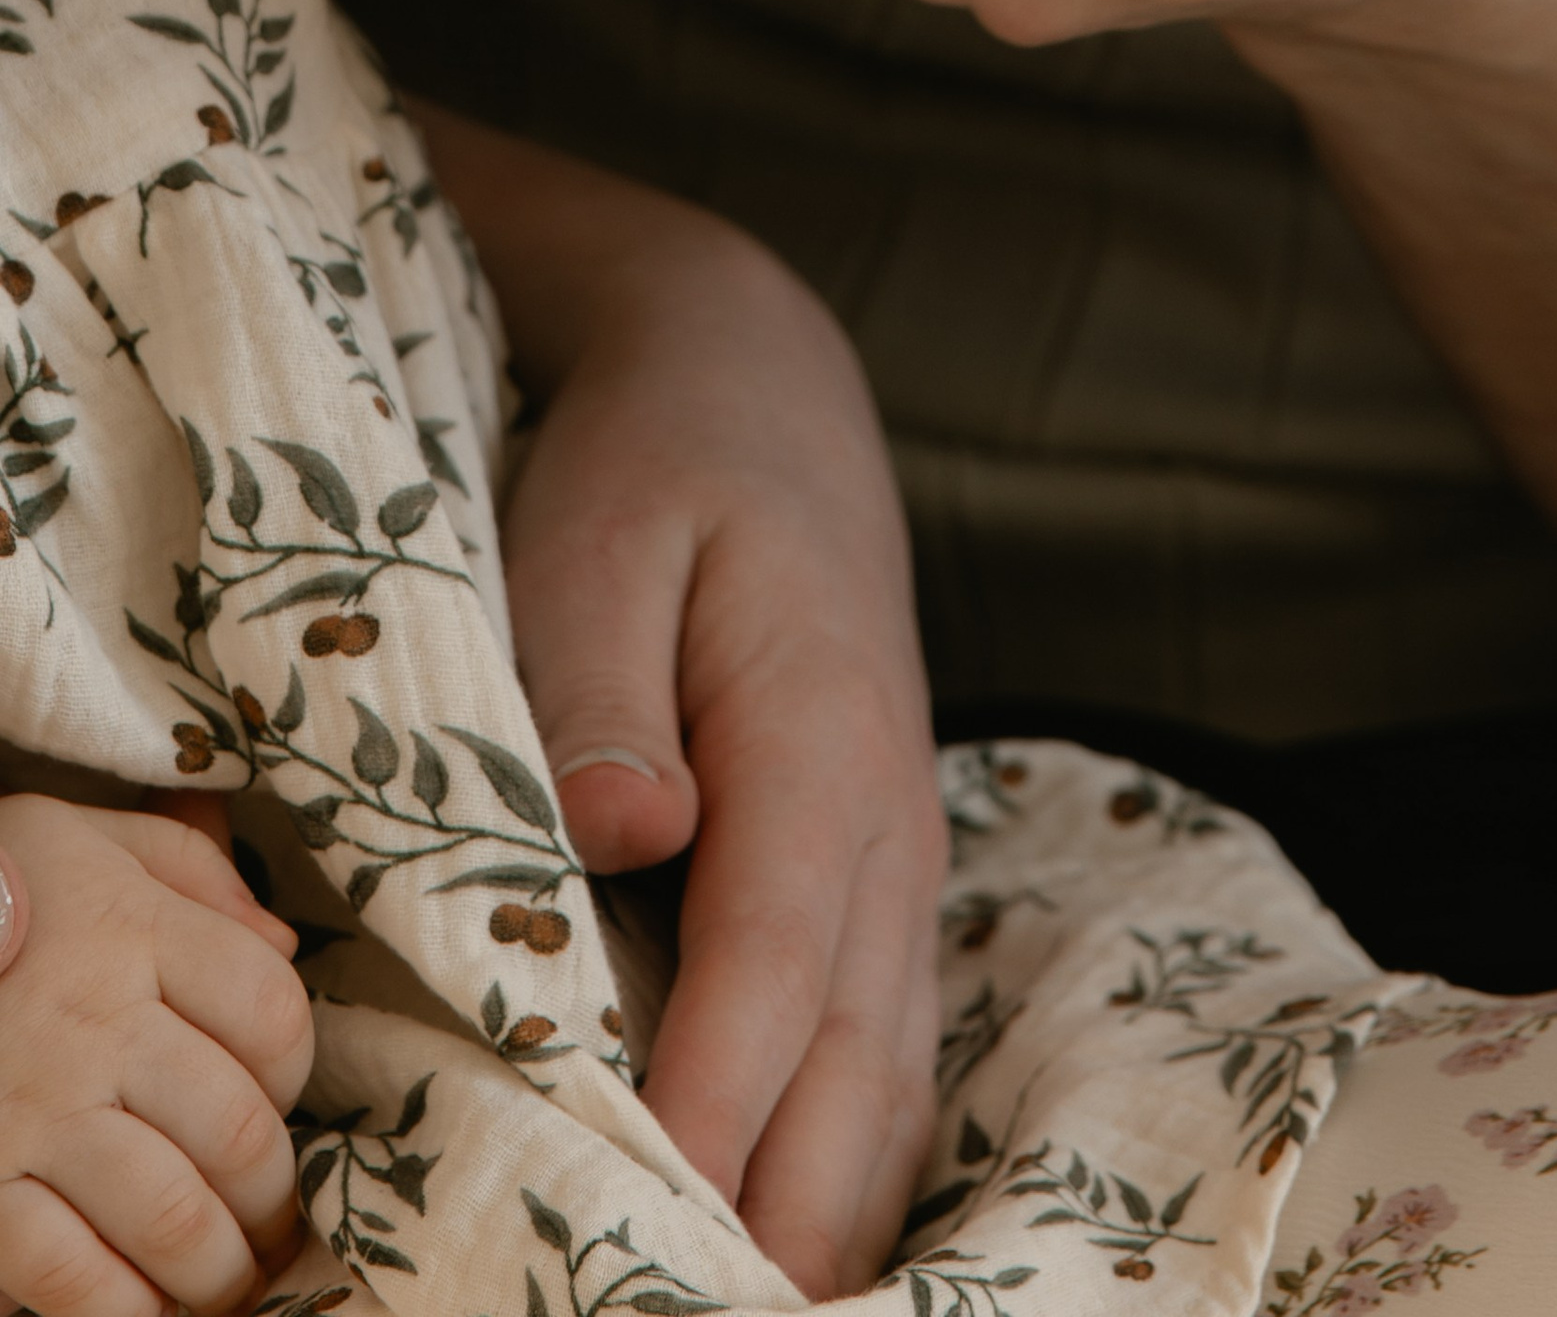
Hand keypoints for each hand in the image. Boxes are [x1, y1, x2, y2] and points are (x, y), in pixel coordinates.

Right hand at [0, 794, 311, 1316]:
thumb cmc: (2, 891)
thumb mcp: (94, 843)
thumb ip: (194, 871)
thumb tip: (284, 943)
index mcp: (135, 931)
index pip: (272, 1013)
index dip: (298, 1074)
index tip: (282, 1104)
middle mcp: (93, 1023)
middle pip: (236, 1131)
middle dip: (271, 1200)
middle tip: (270, 1227)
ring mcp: (31, 1111)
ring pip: (170, 1214)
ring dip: (215, 1269)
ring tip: (225, 1282)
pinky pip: (69, 1274)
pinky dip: (122, 1310)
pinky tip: (143, 1308)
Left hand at [425, 123, 944, 1299]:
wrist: (767, 393)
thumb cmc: (662, 465)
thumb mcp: (600, 528)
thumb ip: (597, 680)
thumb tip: (622, 831)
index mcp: (819, 739)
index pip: (771, 966)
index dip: (710, 1110)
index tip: (635, 1221)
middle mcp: (886, 829)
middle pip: (847, 1074)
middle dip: (769, 1223)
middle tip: (667, 1310)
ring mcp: (899, 873)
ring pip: (883, 1097)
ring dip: (815, 1228)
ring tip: (722, 1312)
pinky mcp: (881, 898)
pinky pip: (884, 1072)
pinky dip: (841, 1180)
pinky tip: (782, 1259)